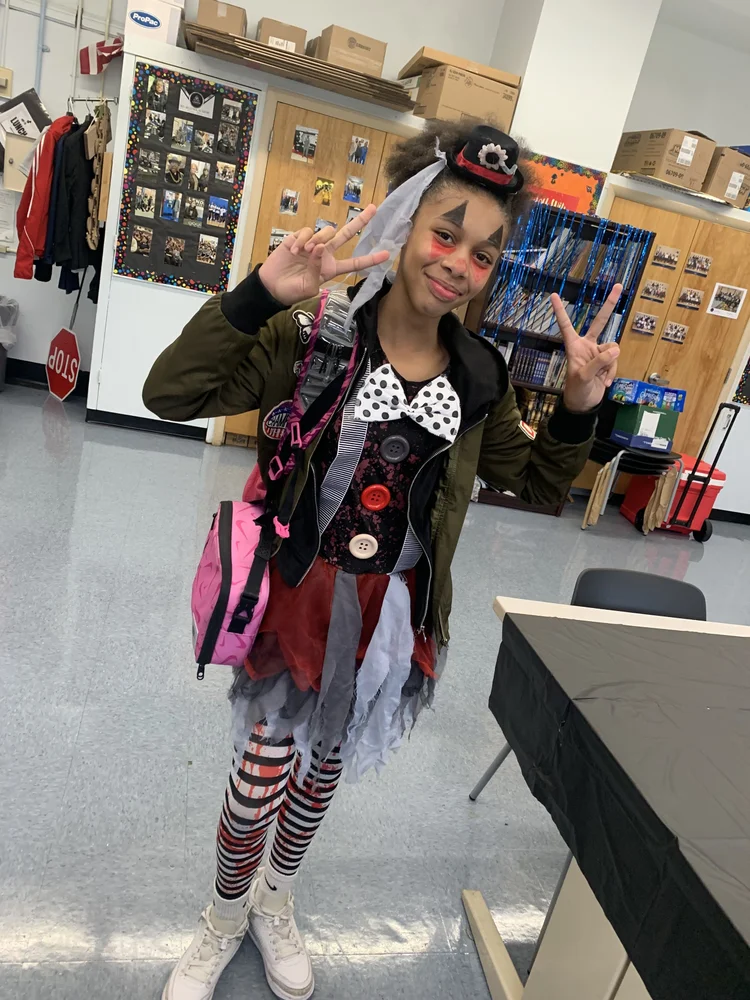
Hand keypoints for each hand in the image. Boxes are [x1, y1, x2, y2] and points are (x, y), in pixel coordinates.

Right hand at [258, 203, 389, 306]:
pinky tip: (294, 251)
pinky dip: (301, 240)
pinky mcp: (298, 237)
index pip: (355, 263)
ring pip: (326, 231)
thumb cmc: (292, 291)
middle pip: (346, 235)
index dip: (370, 259)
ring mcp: (313, 244)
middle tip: (374, 208)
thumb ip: (318, 269)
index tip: (387, 254)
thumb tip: (320, 247)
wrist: (272, 286)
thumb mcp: (309, 287)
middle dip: (360, 221)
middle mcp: (325, 254)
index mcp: (331, 268)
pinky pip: (306, 231)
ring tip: (305, 252)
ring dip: (318, 240)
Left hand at [551, 283, 622, 412]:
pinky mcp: (607, 362)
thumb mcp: (584, 376)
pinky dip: (612, 372)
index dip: (561, 311)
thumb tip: (615, 349)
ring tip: (600, 378)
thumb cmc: (577, 390)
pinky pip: (616, 361)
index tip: (554, 295)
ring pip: (613, 349)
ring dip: (610, 365)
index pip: (566, 325)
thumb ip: (598, 362)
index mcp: (574, 346)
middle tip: (617, 286)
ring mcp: (598, 353)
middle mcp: (586, 346)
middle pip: (599, 322)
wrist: (584, 404)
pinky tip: (604, 382)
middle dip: (609, 305)